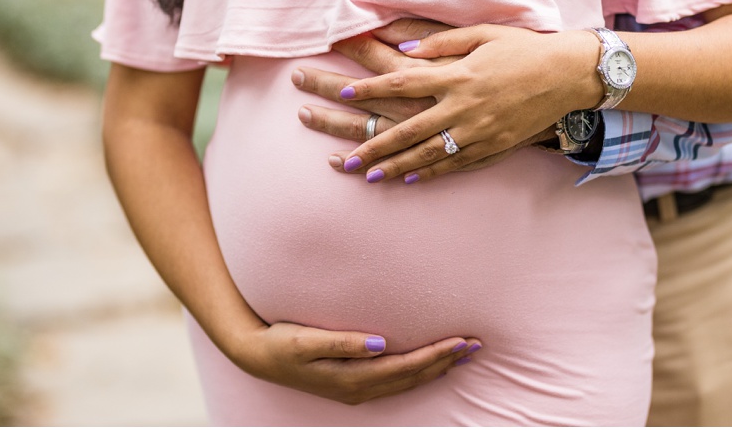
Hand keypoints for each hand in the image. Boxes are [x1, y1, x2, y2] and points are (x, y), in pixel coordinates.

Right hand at [235, 321, 481, 405]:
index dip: (435, 355)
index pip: (405, 366)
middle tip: (476, 345)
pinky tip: (429, 364)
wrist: (256, 357)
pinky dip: (418, 372)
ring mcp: (356, 390)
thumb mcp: (306, 340)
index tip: (461, 340)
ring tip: (462, 354)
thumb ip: (344, 342)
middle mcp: (359, 389)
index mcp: (352, 378)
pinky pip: (396, 382)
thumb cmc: (281, 342)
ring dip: (436, 368)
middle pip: (412, 377)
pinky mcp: (353, 385)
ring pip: (407, 382)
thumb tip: (381, 343)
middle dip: (445, 361)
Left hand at [292, 21, 545, 175]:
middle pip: (407, 129)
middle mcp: (463, 107)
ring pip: (428, 155)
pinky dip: (431, 173)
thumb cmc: (525, 48)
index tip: (346, 94)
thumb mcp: (484, 34)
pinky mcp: (494, 146)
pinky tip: (410, 180)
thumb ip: (442, 42)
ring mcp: (479, 131)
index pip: (402, 82)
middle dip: (373, 146)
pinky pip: (456, 164)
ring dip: (395, 168)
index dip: (371, 88)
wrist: (569, 75)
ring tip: (368, 177)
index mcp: (457, 75)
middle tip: (344, 161)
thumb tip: (405, 50)